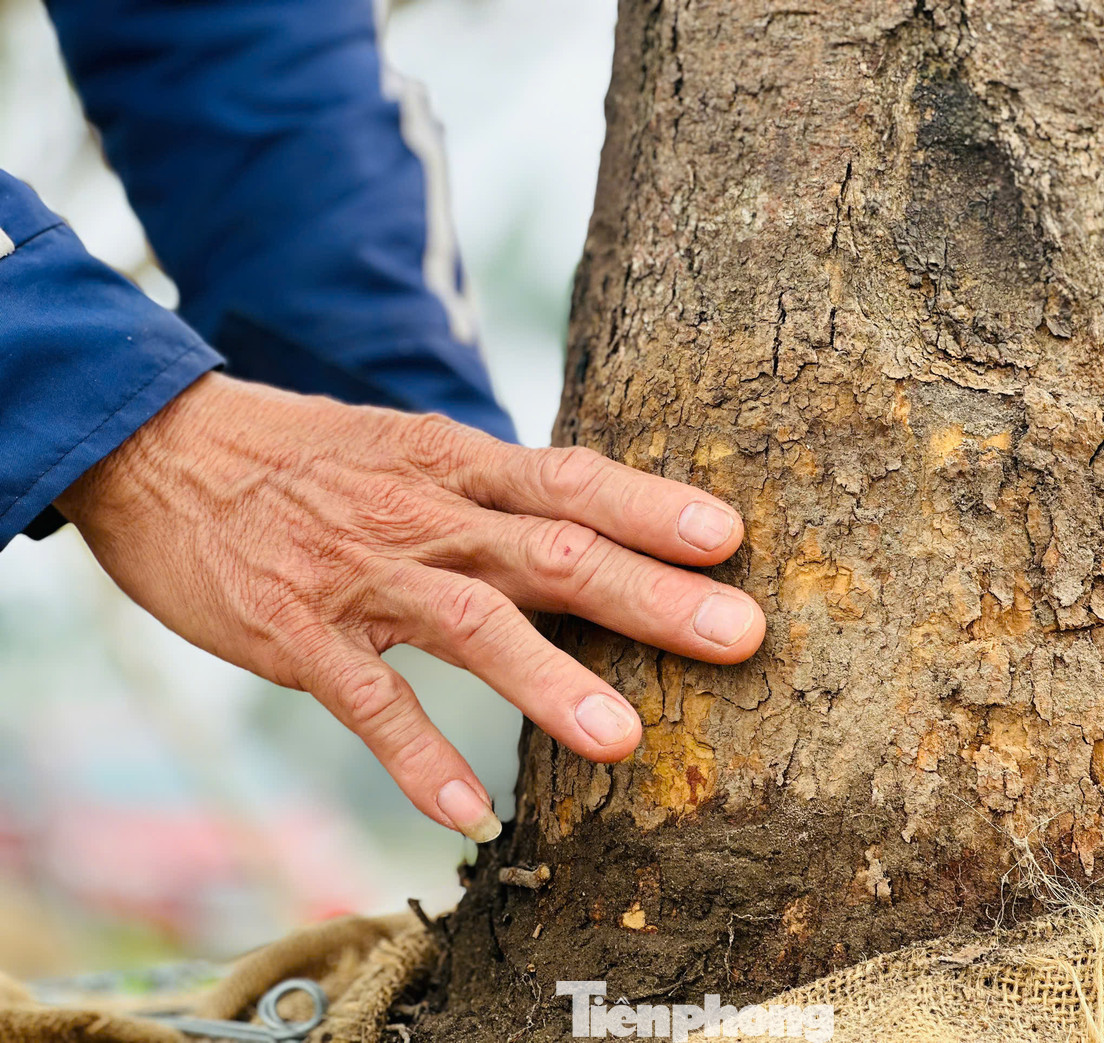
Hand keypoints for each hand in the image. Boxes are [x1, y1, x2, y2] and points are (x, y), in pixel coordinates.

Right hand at [56, 373, 763, 840]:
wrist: (160, 447)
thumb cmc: (305, 457)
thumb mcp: (408, 446)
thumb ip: (492, 488)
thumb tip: (584, 518)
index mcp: (454, 464)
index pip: (569, 480)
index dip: (650, 506)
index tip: (728, 536)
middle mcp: (423, 515)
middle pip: (551, 550)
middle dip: (648, 594)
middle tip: (738, 634)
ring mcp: (362, 576)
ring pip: (471, 622)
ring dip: (549, 681)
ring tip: (624, 738)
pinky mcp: (299, 634)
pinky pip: (369, 702)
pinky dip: (418, 757)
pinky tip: (467, 811)